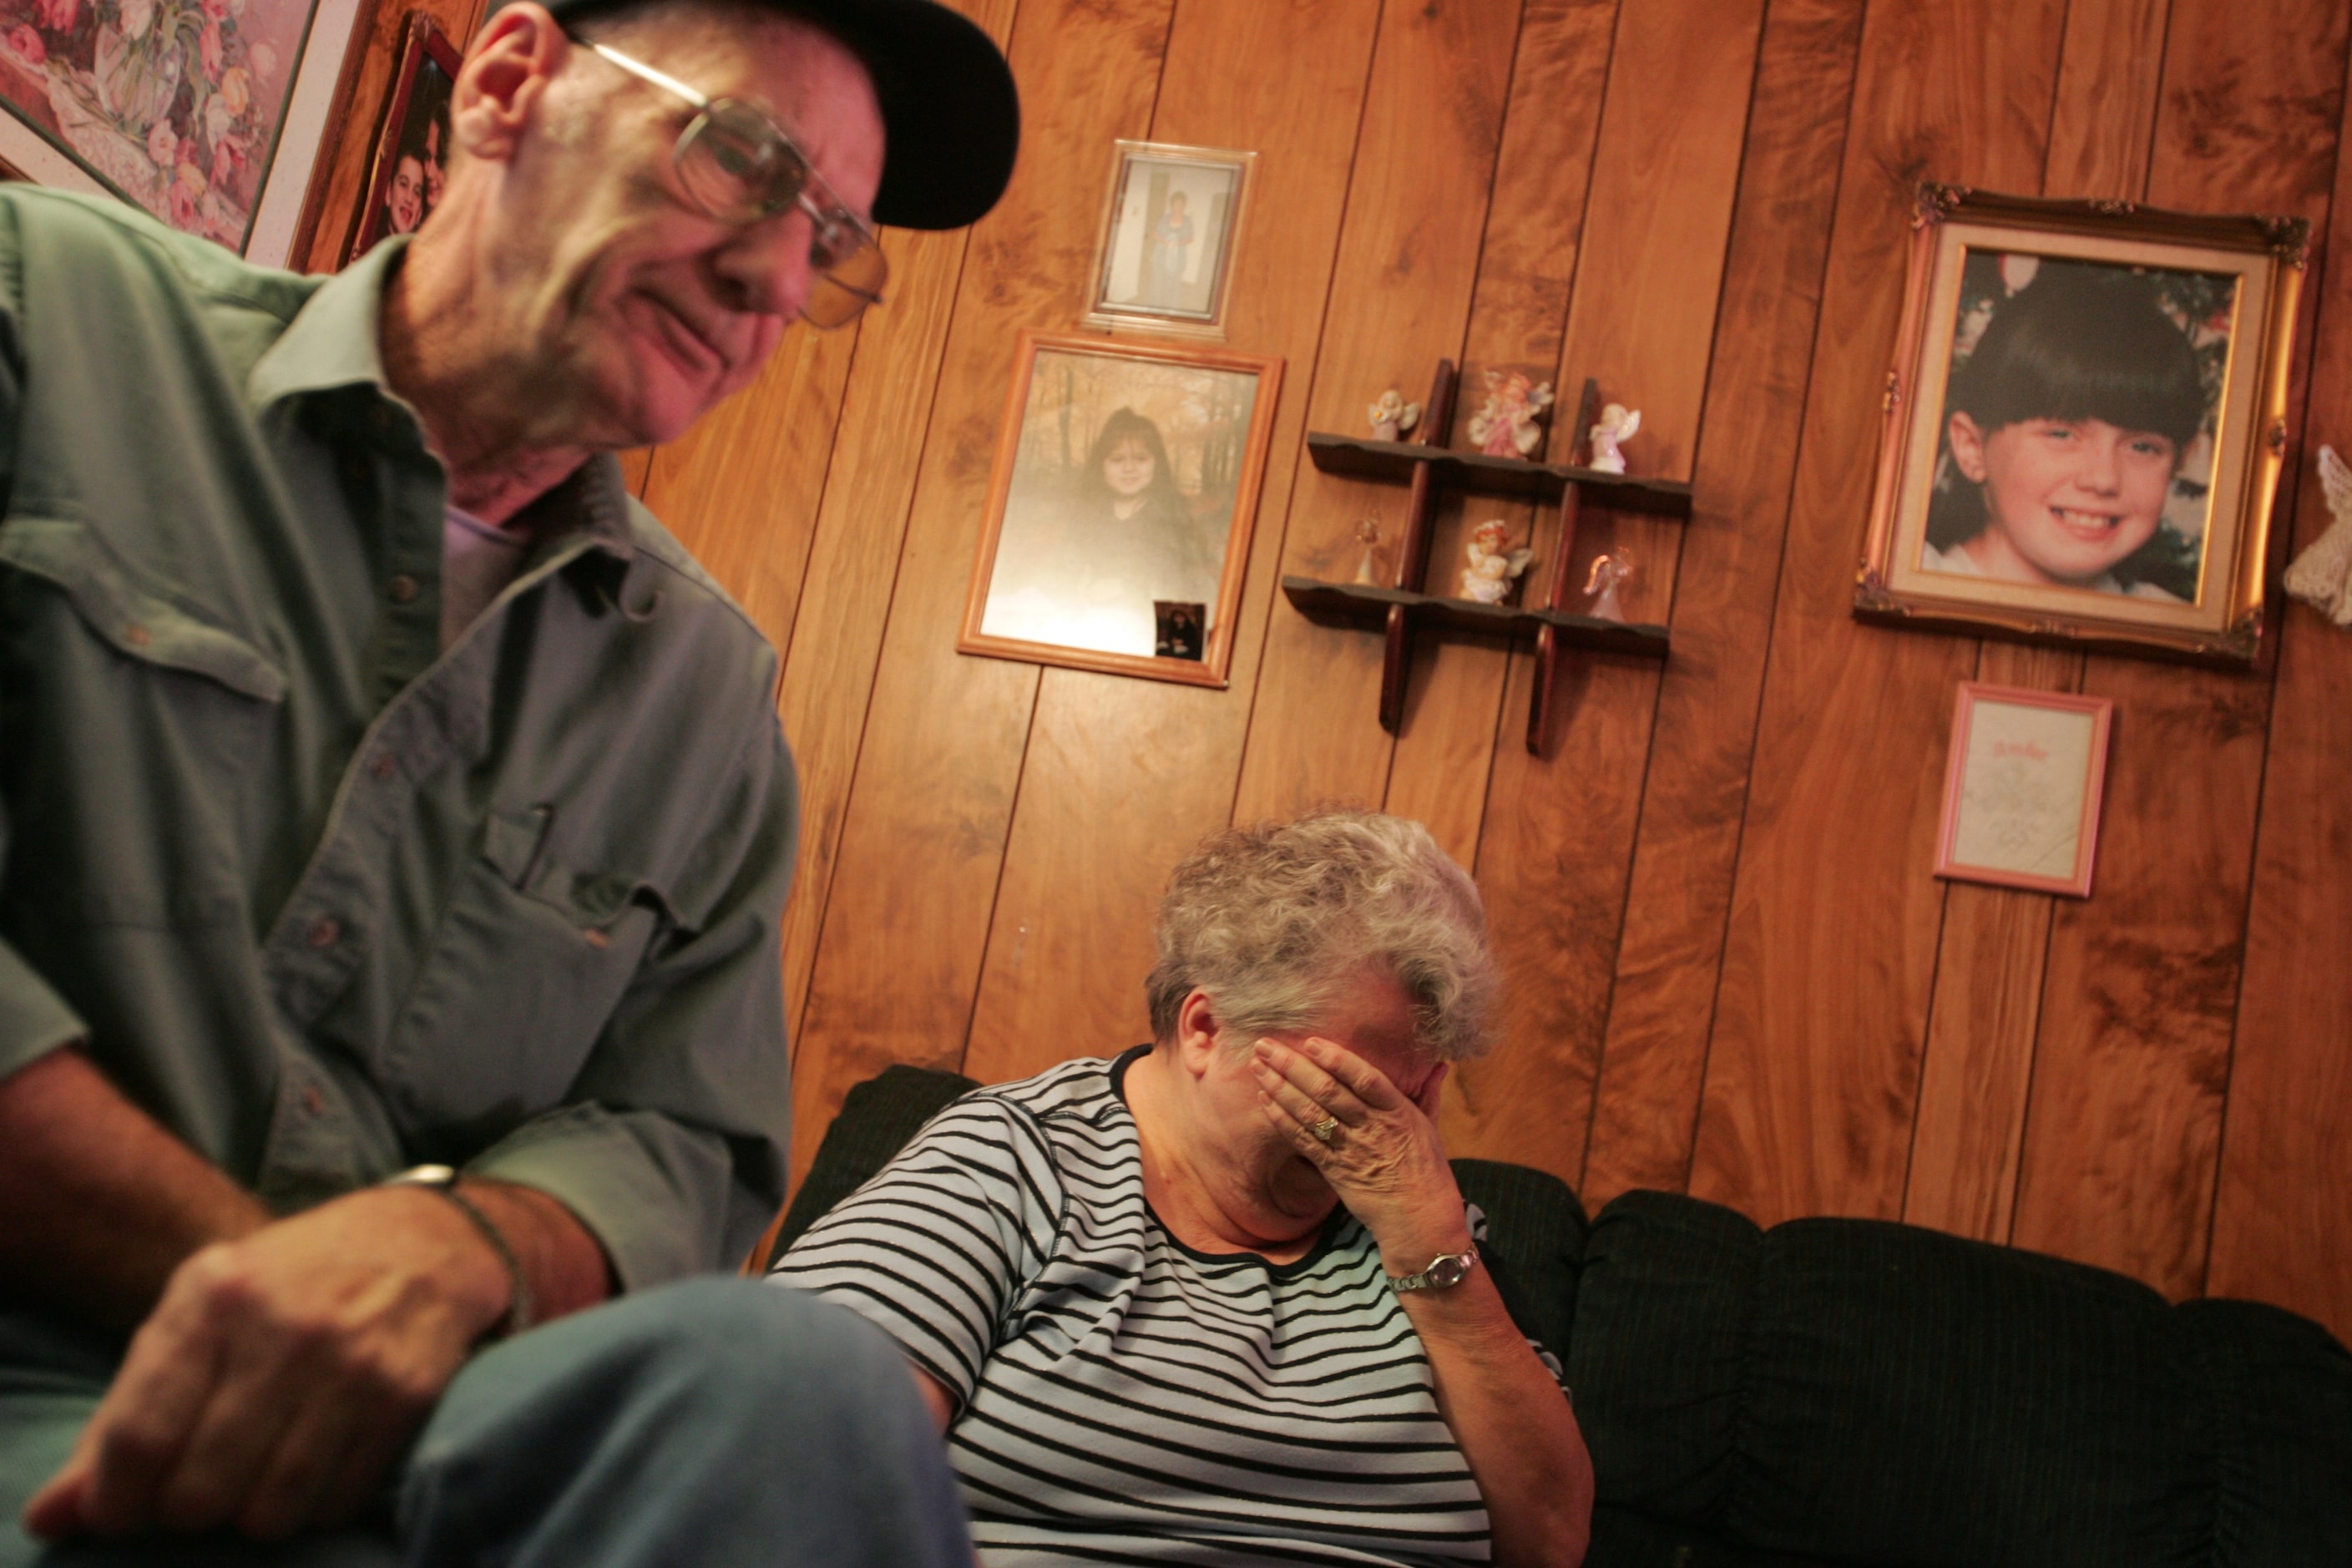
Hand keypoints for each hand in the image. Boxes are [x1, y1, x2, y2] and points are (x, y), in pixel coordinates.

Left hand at [22, 1185, 509, 1541]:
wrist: (422, 1241)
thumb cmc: (288, 1284)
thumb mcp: (196, 1316)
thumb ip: (122, 1416)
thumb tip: (52, 1519)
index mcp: (214, 1297)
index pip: (139, 1437)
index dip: (117, 1500)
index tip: (123, 1510)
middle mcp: (284, 1328)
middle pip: (200, 1490)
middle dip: (188, 1509)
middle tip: (200, 1487)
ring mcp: (352, 1364)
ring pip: (269, 1512)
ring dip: (253, 1514)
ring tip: (258, 1476)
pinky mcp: (406, 1395)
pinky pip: (335, 1503)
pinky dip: (314, 1504)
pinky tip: (314, 1463)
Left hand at [1250, 1036, 1469, 1273]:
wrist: (1419, 1220)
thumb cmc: (1427, 1171)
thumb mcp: (1431, 1128)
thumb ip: (1429, 1093)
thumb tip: (1439, 1065)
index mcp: (1398, 1112)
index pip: (1364, 1077)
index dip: (1336, 1058)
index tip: (1310, 1041)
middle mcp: (1372, 1127)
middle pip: (1327, 1090)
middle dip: (1292, 1065)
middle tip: (1265, 1045)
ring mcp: (1351, 1149)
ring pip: (1310, 1113)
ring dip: (1280, 1087)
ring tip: (1258, 1066)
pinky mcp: (1334, 1170)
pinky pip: (1304, 1141)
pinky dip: (1282, 1119)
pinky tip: (1265, 1100)